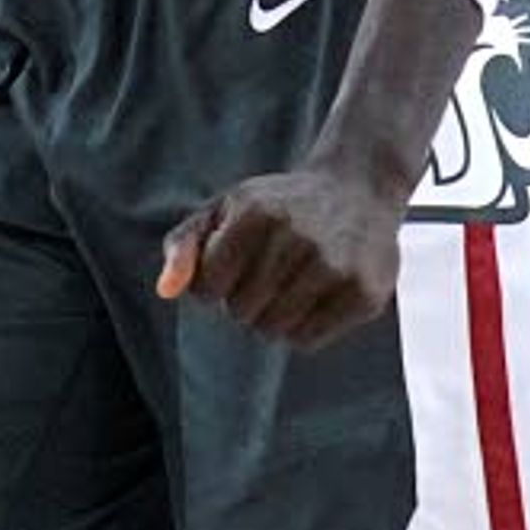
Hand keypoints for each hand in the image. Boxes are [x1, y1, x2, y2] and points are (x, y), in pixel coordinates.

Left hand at [157, 163, 403, 345]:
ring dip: (271, 317)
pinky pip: (307, 340)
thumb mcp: (224, 209)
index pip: (208, 286)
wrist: (356, 189)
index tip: (230, 267)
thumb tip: (166, 291)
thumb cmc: (279, 205)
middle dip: (243, 300)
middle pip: (240, 312)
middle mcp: (296, 238)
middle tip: (265, 274)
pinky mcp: (363, 294)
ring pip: (273, 330)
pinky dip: (301, 329)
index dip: (213, 285)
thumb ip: (183, 247)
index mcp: (255, 213)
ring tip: (288, 286)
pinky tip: (312, 298)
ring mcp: (334, 267)